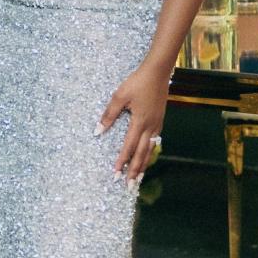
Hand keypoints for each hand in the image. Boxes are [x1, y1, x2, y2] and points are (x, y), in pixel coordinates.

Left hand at [95, 61, 168, 184]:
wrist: (158, 72)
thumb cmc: (137, 82)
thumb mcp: (119, 96)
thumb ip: (109, 114)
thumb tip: (98, 131)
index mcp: (139, 122)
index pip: (129, 147)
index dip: (122, 161)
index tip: (116, 173)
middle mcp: (150, 127)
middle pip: (142, 153)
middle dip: (135, 170)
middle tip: (129, 185)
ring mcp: (157, 124)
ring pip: (150, 149)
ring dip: (143, 164)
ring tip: (139, 177)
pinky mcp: (160, 120)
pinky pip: (155, 141)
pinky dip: (150, 152)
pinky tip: (147, 156)